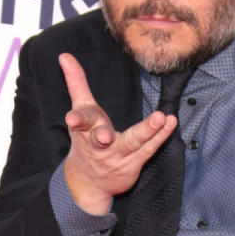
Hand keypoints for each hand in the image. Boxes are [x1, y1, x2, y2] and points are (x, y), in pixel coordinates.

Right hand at [59, 51, 177, 214]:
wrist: (90, 181)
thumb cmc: (87, 137)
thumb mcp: (80, 109)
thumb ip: (76, 82)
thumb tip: (64, 55)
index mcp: (83, 130)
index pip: (80, 122)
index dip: (76, 120)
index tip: (72, 119)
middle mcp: (98, 145)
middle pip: (100, 138)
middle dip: (101, 136)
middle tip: (104, 135)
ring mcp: (116, 157)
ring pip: (132, 143)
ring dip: (147, 131)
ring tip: (160, 117)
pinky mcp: (132, 164)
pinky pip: (148, 149)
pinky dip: (160, 136)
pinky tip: (170, 122)